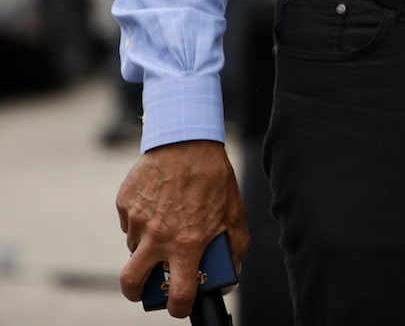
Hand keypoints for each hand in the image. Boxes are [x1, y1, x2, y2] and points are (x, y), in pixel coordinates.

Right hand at [116, 139, 247, 318]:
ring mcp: (138, 221)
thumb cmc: (213, 177)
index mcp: (188, 243)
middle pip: (132, 283)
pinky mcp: (125, 205)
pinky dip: (140, 222)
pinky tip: (158, 205)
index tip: (180, 307)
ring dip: (145, 246)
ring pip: (133, 249)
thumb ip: (234, 244)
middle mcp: (158, 236)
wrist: (187, 141)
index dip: (180, 307)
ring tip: (165, 224)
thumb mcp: (233, 212)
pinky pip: (129, 224)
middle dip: (136, 293)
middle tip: (144, 289)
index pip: (179, 292)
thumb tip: (232, 269)